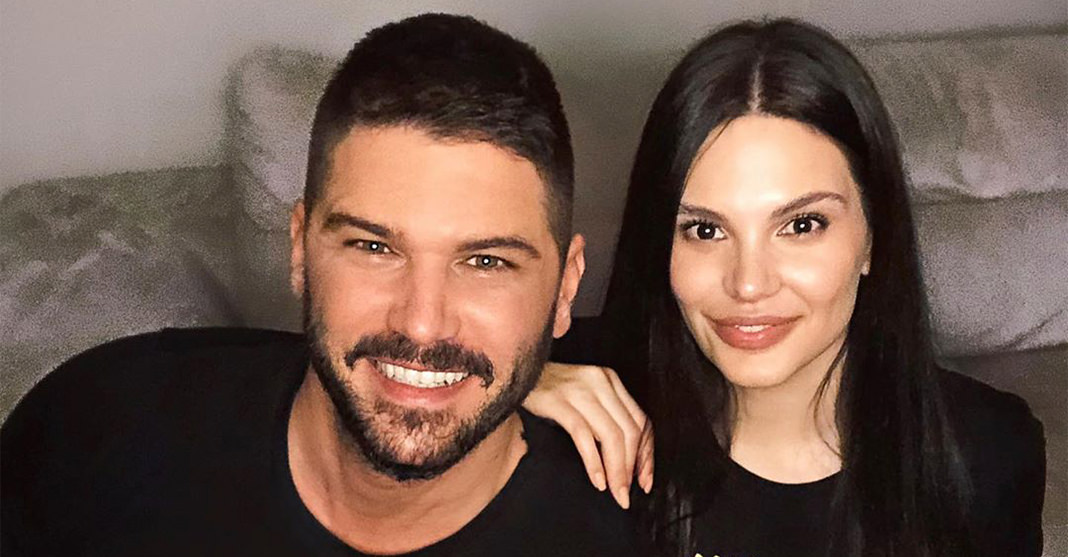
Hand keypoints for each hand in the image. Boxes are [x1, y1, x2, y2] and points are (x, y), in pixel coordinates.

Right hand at [523, 362, 653, 508]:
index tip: (645, 479)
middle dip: (632, 468)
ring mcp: (579, 389)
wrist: (512, 372)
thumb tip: (624, 460)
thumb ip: (603, 418)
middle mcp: (599, 381)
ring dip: (616, 470)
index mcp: (609, 380)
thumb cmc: (547, 392)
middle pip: (629, 430)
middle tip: (627, 493)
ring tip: (614, 492)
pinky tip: (596, 479)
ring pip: (610, 435)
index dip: (646, 454)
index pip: (641, 420)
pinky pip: (583, 435)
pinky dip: (593, 462)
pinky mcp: (558, 400)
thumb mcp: (583, 398)